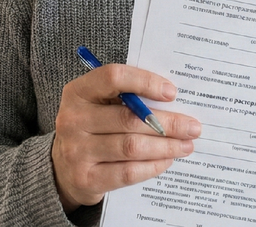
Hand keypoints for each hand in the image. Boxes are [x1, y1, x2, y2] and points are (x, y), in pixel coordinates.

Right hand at [52, 64, 201, 212]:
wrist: (63, 167)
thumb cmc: (92, 127)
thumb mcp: (98, 104)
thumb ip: (126, 97)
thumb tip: (171, 99)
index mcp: (78, 92)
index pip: (113, 77)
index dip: (145, 82)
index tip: (172, 92)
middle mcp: (73, 119)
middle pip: (128, 118)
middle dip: (167, 123)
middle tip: (192, 127)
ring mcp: (77, 150)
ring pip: (131, 146)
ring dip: (165, 146)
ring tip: (186, 145)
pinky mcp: (86, 178)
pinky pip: (127, 172)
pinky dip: (152, 166)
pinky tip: (167, 161)